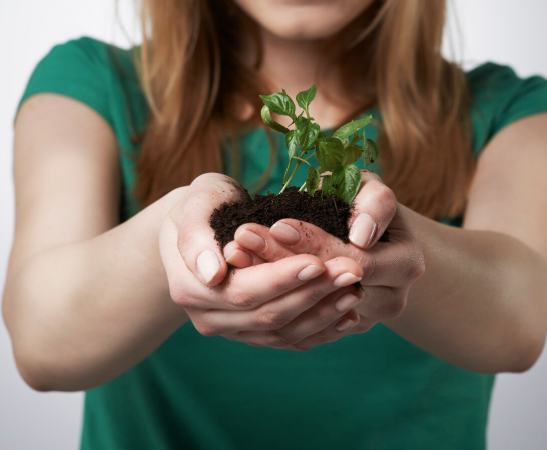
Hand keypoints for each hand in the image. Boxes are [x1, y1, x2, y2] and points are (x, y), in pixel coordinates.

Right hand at [159, 173, 365, 349]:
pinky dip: (321, 329)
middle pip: (268, 316)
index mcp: (191, 288)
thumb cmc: (201, 206)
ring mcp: (232, 331)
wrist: (198, 226)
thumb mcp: (194, 205)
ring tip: (356, 289)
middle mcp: (209, 319)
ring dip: (323, 314)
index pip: (243, 291)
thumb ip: (196, 237)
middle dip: (314, 294)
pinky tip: (349, 314)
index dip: (283, 279)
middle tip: (352, 270)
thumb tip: (213, 274)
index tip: (317, 262)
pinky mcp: (252, 335)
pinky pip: (289, 339)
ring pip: (282, 334)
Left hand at [224, 179, 424, 334]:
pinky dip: (271, 297)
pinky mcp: (339, 329)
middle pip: (328, 288)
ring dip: (268, 280)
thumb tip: (361, 236)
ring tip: (236, 253)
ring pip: (310, 308)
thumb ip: (374, 202)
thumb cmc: (366, 201)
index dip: (314, 244)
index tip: (277, 224)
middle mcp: (392, 301)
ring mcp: (365, 319)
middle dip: (282, 260)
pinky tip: (241, 272)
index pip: (355, 262)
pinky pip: (302, 322)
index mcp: (406, 264)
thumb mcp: (372, 189)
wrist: (369, 233)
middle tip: (243, 237)